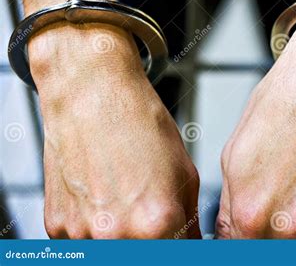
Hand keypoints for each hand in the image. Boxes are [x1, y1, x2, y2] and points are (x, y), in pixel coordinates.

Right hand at [32, 23, 199, 238]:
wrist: (93, 96)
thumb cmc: (141, 126)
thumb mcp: (185, 173)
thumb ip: (188, 221)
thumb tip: (189, 245)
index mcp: (157, 223)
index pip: (177, 257)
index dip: (178, 244)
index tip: (175, 238)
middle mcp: (117, 236)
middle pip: (145, 257)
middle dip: (154, 241)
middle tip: (150, 215)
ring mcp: (83, 234)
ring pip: (113, 251)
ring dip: (124, 237)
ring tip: (124, 199)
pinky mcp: (57, 227)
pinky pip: (84, 242)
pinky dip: (97, 228)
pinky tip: (102, 196)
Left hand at [215, 13, 295, 237]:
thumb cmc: (284, 106)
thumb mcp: (234, 155)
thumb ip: (231, 207)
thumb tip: (230, 234)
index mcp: (253, 214)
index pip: (241, 254)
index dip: (244, 242)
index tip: (251, 235)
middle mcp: (294, 227)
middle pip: (278, 256)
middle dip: (273, 240)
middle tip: (281, 210)